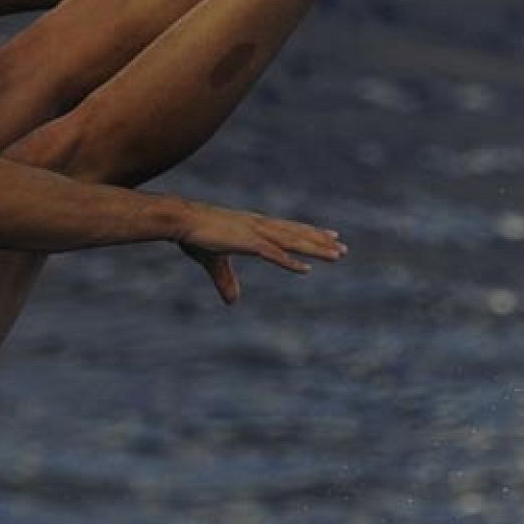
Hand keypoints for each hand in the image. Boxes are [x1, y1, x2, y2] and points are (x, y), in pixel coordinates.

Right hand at [174, 201, 346, 304]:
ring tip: (337, 255)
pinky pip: (274, 254)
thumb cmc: (195, 234)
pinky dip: (290, 261)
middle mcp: (260, 226)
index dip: (309, 232)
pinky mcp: (247, 242)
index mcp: (253, 226)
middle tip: (343, 247)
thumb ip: (226, 281)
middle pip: (296, 233)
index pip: (288, 228)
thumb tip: (233, 303)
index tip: (329, 235)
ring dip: (315, 249)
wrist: (180, 220)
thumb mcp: (214, 262)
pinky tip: (305, 269)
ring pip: (292, 241)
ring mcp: (255, 233)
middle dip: (320, 241)